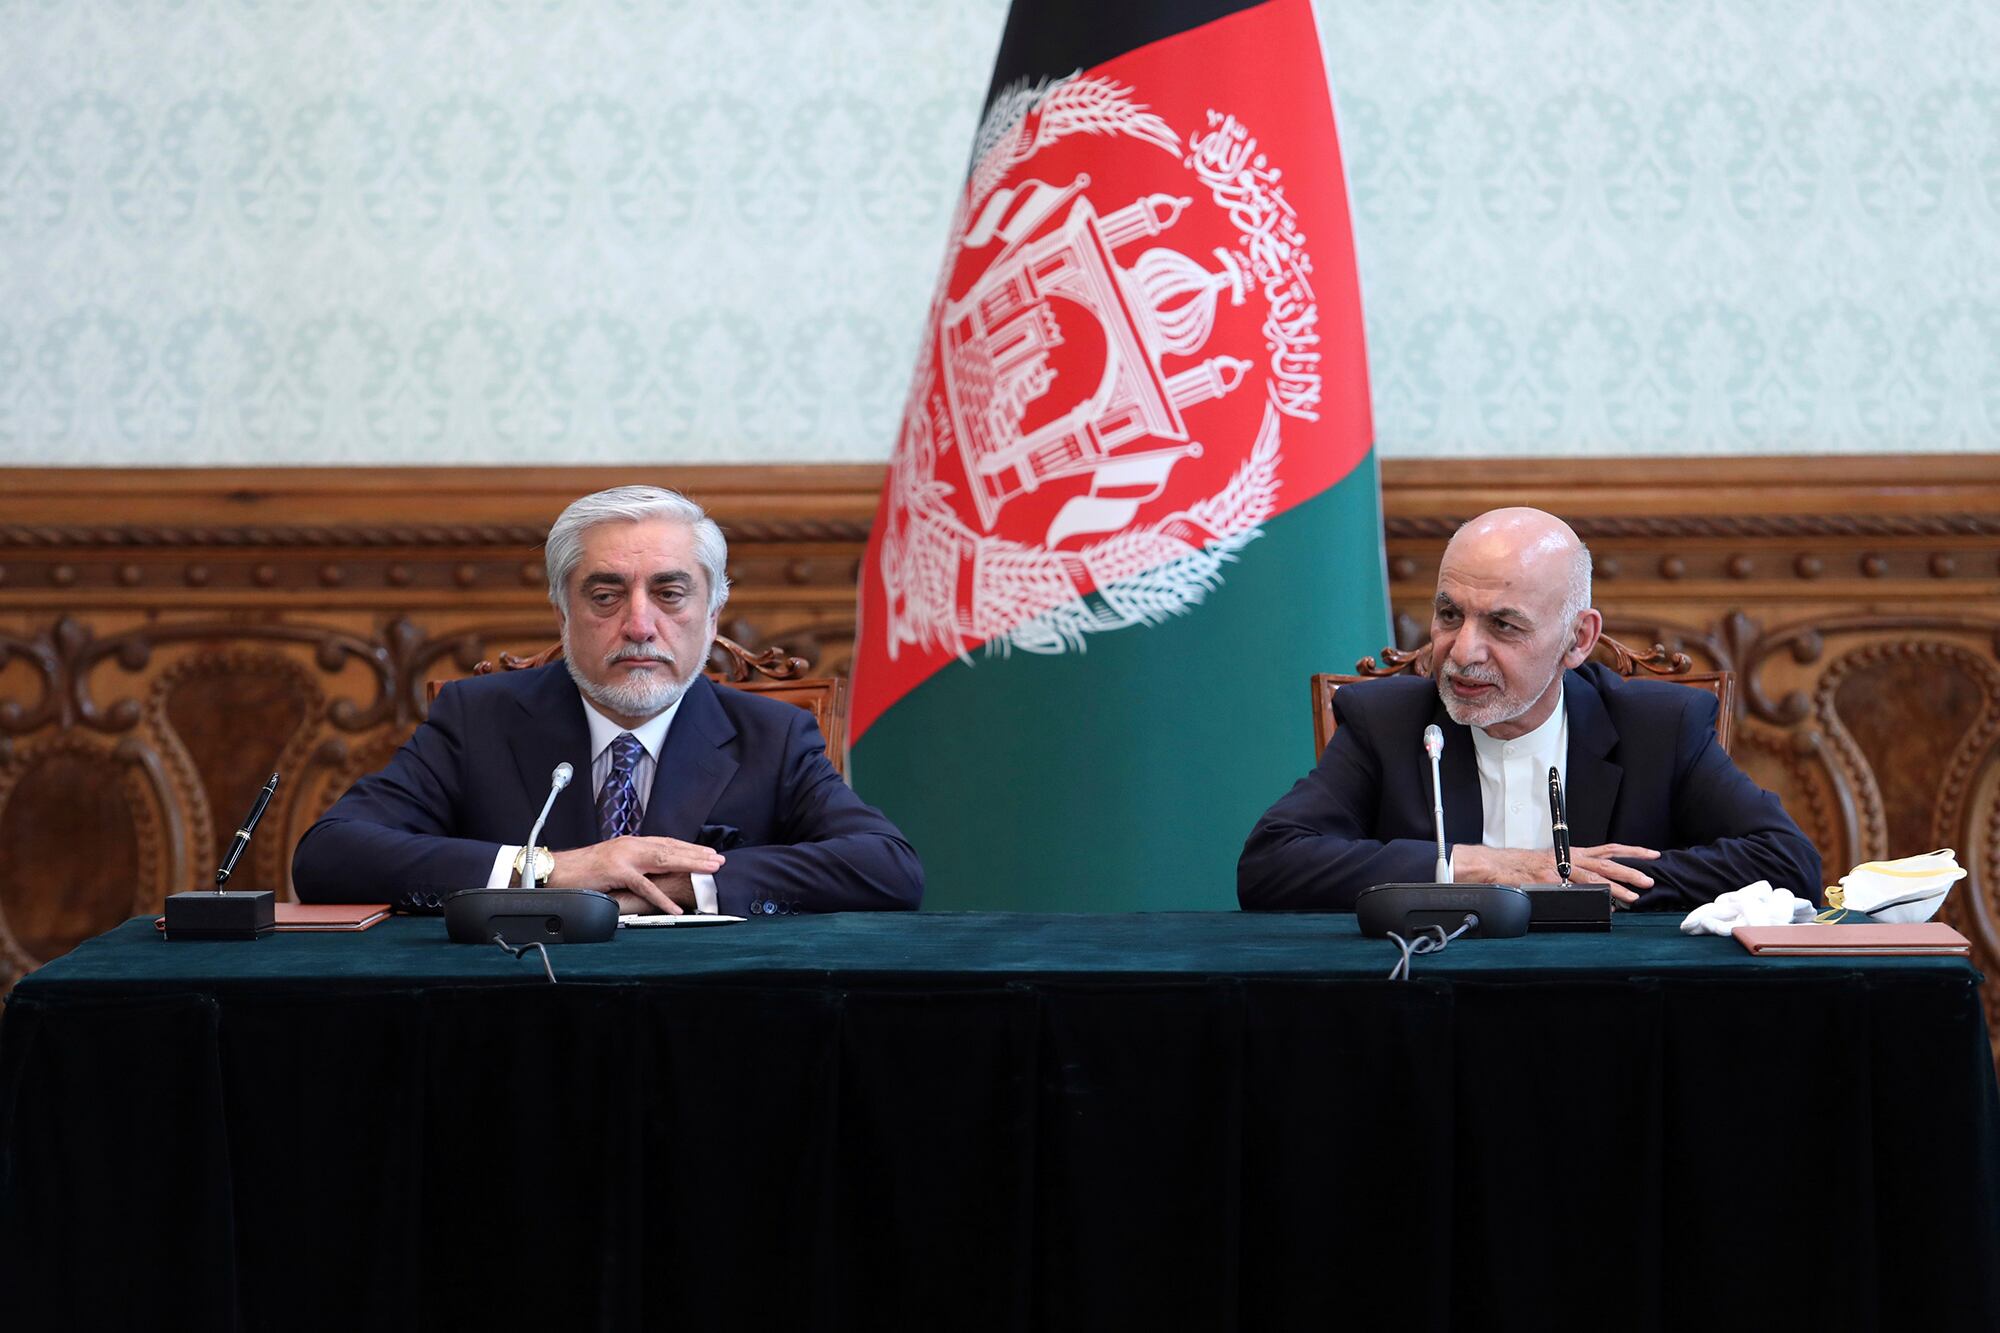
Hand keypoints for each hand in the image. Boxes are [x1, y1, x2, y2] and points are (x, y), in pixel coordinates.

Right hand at [548, 836, 722, 913]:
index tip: (707, 852)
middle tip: (718, 860)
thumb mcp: (613, 862)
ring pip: (663, 860)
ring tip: (708, 872)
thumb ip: (632, 865)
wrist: (555, 869)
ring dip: (689, 865)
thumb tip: (651, 874)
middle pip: (670, 848)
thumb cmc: (582, 870)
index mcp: (630, 843)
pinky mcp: (616, 872)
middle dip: (696, 854)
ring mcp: (624, 858)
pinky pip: (644, 887)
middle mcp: (630, 846)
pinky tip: (675, 907)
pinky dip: (661, 899)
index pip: (666, 842)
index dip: (688, 847)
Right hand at [1452, 843, 1660, 904]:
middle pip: (1608, 862)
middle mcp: (1571, 857)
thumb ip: (1574, 873)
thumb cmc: (1524, 866)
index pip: (1609, 849)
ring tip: (1633, 897)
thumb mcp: (1553, 863)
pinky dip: (1590, 897)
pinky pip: (1575, 889)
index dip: (1631, 851)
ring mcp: (1561, 869)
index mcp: (1574, 852)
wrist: (1498, 865)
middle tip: (1648, 880)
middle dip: (1631, 871)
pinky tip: (1603, 905)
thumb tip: (1598, 889)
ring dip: (1616, 887)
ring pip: (1596, 876)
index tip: (1651, 854)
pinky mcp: (1551, 880)